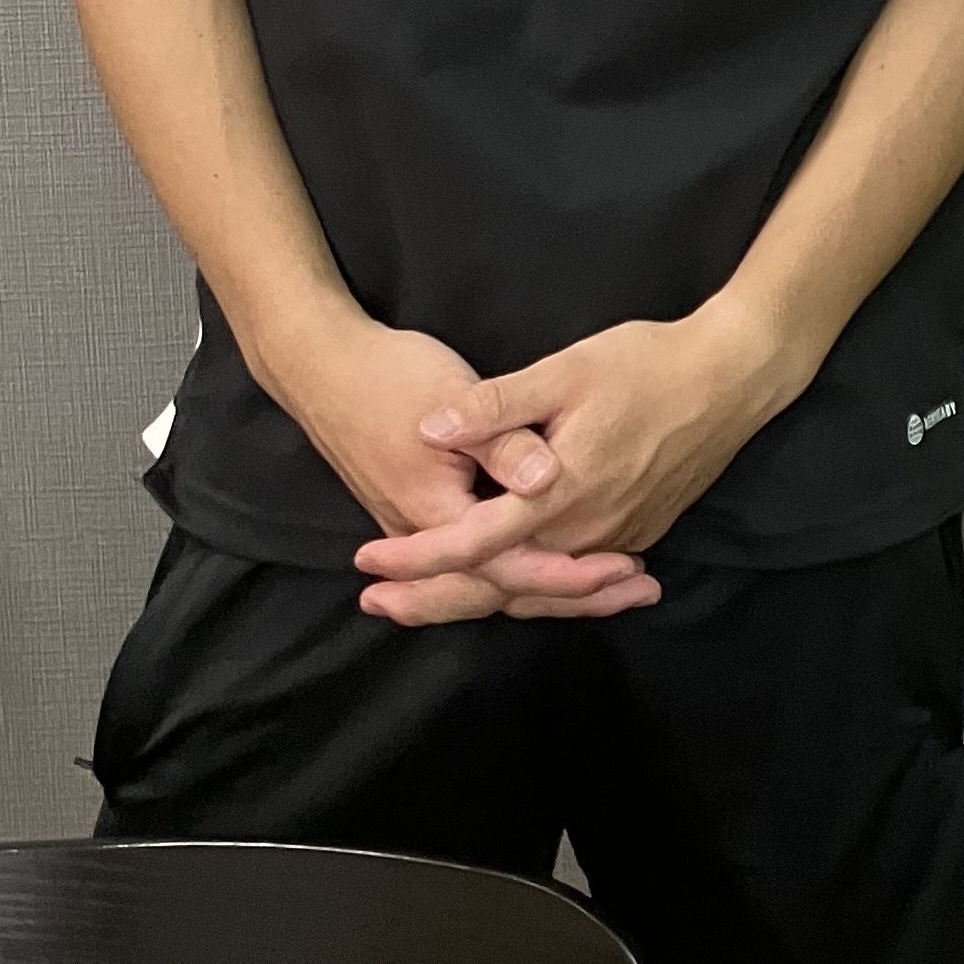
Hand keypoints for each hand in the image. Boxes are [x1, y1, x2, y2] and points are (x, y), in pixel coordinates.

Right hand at [259, 299, 657, 625]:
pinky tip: (559, 562)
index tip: (622, 569)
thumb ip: (503, 441)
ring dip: (553, 587)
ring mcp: (421, 531)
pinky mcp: (421, 516)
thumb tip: (548, 476)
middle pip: (505, 589)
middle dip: (574, 595)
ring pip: (492, 581)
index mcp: (438, 512)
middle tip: (641, 591)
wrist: (322, 368)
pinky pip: (479, 563)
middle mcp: (428, 535)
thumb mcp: (452, 394)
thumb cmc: (391, 375)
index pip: (511, 565)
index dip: (569, 571)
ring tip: (617, 586)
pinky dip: (522, 570)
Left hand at [350, 303, 789, 622]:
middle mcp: (586, 532)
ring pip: (537, 588)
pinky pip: (572, 577)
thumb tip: (430, 427)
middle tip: (376, 604)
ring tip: (426, 599)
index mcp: (560, 493)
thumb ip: (497, 405)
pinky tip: (509, 582)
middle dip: (433, 596)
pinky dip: (531, 587)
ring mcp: (616, 539)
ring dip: (480, 595)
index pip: (471, 542)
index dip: (416, 557)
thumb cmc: (648, 364)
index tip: (366, 562)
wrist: (735, 378)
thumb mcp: (567, 370)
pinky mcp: (639, 533)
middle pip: (498, 584)